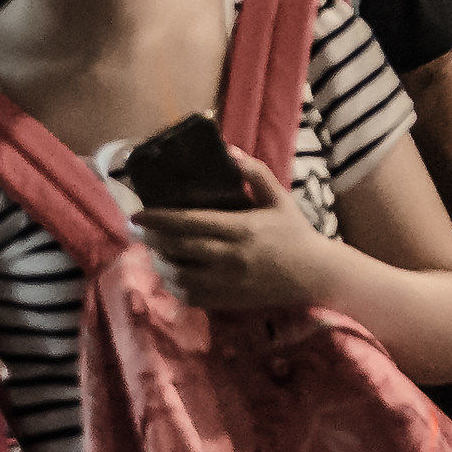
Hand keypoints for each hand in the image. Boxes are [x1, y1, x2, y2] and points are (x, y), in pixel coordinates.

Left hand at [133, 148, 333, 310]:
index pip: (188, 223)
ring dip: (161, 263)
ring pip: (179, 275)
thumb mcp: (279, 198)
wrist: (315, 274)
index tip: (136, 214)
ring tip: (155, 251)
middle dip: (151, 238)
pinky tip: (173, 274)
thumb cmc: (296, 233)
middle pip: (178, 248)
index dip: (158, 218)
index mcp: (241, 229)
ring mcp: (228, 282)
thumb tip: (229, 151)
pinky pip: (191, 296)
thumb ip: (255, 174)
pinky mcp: (228, 300)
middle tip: (136, 229)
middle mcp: (230, 257)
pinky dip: (175, 286)